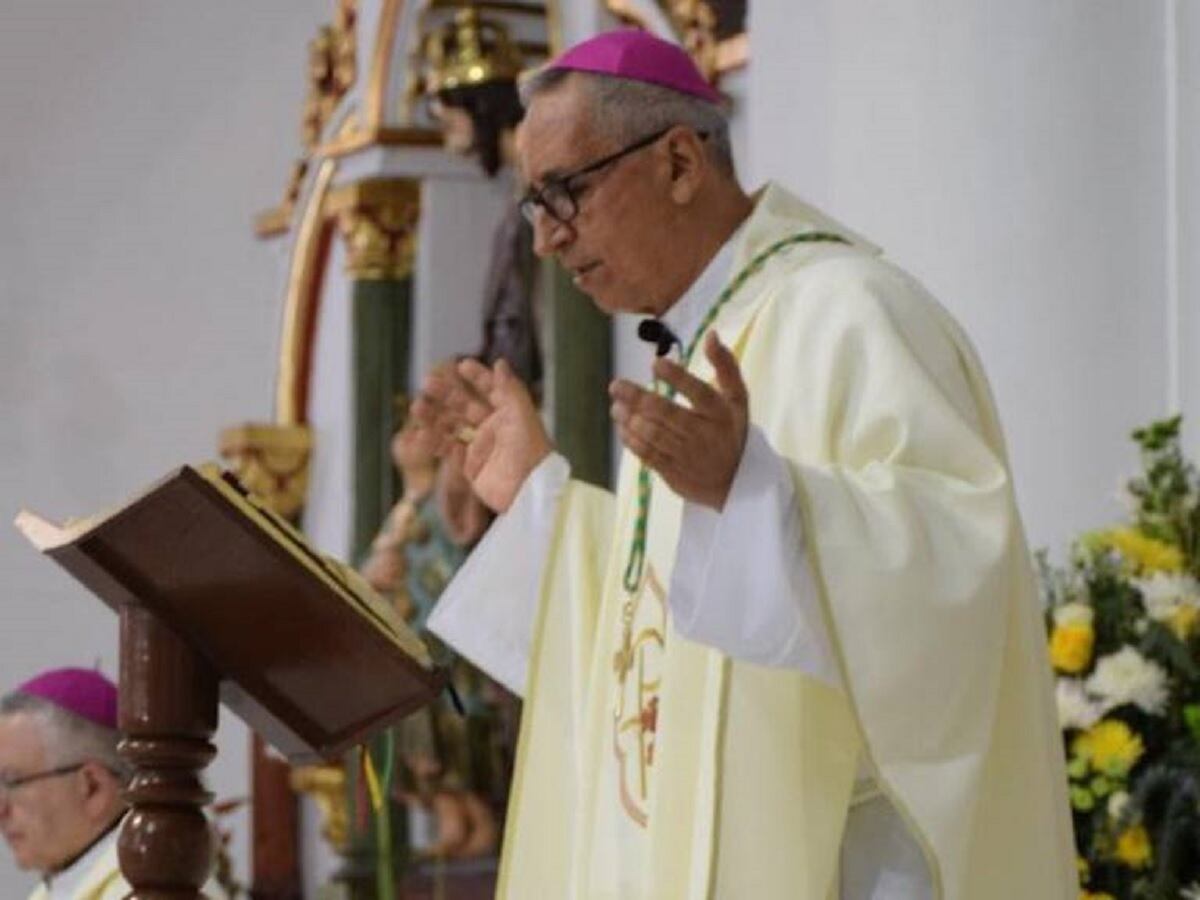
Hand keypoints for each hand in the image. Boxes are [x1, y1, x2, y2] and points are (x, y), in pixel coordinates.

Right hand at [412, 358, 550, 512]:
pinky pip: (449, 451)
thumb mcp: (522, 415)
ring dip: (434, 416)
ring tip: (416, 407)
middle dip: (446, 394)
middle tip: (427, 382)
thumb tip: (499, 362)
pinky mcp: (471, 468)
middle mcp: (494, 429)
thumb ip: (510, 388)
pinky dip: (434, 442)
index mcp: (509, 414)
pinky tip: (420, 434)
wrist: (528, 492)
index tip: (460, 365)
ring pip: (452, 427)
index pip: (491, 389)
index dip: (477, 376)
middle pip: (465, 406)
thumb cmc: (530, 451)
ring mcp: (481, 448)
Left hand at [609, 331, 747, 509]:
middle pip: (667, 413)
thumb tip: (711, 334)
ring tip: (616, 405)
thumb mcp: (738, 398)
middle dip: (638, 398)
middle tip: (616, 385)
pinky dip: (632, 440)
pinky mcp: (674, 472)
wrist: (735, 482)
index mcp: (719, 412)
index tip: (656, 364)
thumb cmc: (732, 431)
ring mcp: (687, 454)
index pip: (699, 392)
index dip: (678, 378)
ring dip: (630, 419)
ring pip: (653, 435)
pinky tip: (622, 426)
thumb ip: (725, 366)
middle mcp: (703, 433)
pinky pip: (648, 455)